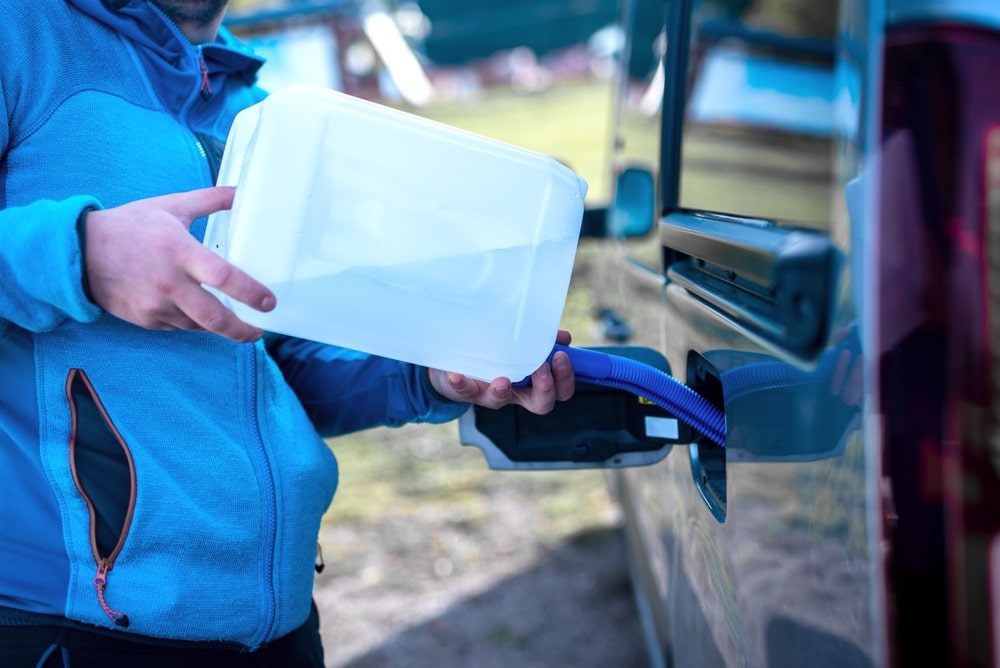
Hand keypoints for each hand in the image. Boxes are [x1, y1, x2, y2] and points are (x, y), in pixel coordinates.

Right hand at [84, 186, 275, 341]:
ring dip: (217, 325)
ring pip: (199, 325)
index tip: (269, 302)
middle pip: (214, 317)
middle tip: (259, 331)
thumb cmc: (130, 226)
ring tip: (234, 321)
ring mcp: (155, 305)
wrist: (80, 252)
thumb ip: (211, 199)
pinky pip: (179, 327)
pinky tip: (198, 313)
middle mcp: (168, 282)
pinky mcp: (145, 320)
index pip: (222, 276)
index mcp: (179, 250)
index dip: (250, 292)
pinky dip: (192, 323)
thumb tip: (242, 192)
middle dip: (242, 330)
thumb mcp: (171, 206)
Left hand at [428, 330, 575, 414]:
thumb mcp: (521, 347)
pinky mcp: (464, 390)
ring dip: (503, 390)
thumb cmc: (495, 356)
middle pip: (540, 405)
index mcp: (532, 384)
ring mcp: (489, 395)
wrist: (454, 364)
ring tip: (503, 379)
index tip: (561, 355)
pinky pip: (462, 391)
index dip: (565, 378)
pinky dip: (460, 383)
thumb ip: (541, 341)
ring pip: (499, 401)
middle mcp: (514, 394)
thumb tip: (563, 336)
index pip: (559, 391)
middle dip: (545, 388)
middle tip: (542, 367)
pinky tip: (456, 374)